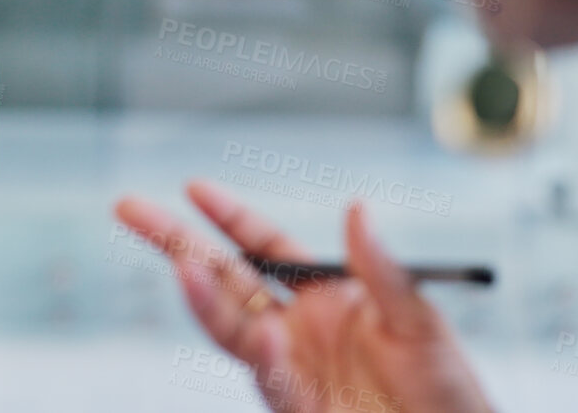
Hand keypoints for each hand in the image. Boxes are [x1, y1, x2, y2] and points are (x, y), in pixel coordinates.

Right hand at [115, 181, 490, 412]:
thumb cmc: (447, 393)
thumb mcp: (420, 321)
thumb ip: (384, 269)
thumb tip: (357, 207)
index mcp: (326, 297)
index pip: (263, 248)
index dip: (227, 218)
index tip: (193, 187)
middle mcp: (298, 331)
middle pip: (225, 280)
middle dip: (176, 244)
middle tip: (130, 208)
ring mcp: (293, 371)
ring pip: (232, 330)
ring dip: (205, 299)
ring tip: (182, 266)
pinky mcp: (301, 409)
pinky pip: (275, 383)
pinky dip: (267, 361)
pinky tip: (267, 336)